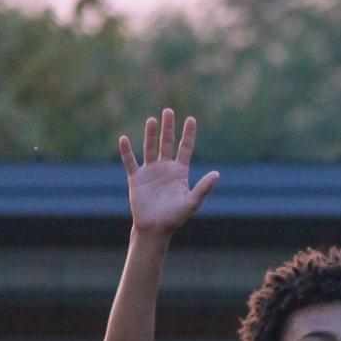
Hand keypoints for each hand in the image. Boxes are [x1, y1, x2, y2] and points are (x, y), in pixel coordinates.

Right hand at [119, 109, 218, 232]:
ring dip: (151, 134)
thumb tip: (217, 174)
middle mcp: (165, 168)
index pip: (185, 148)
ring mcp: (150, 172)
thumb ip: (203, 188)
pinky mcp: (136, 179)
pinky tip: (124, 139)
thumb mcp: (191, 202)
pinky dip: (126, 151)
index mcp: (179, 172)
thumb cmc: (174, 218)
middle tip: (168, 110)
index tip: (191, 119)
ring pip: (150, 148)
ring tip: (152, 120)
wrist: (154, 229)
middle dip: (168, 128)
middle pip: (167, 143)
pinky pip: (130, 162)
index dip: (188, 134)